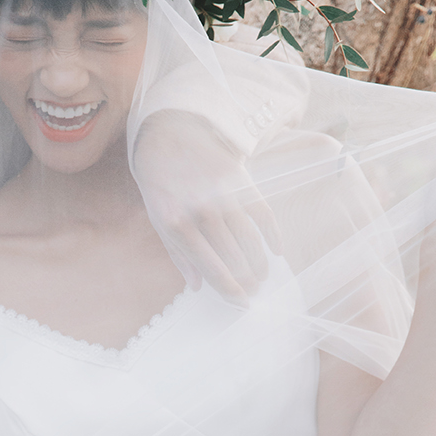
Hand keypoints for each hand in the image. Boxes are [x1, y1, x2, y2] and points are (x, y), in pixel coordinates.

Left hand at [133, 109, 280, 302]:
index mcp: (178, 226)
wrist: (171, 133)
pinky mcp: (241, 181)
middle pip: (235, 258)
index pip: (212, 269)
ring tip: (263, 276)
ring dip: (260, 263)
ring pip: (251, 240)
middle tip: (254, 291)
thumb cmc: (161, 183)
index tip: (241, 303)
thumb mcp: (159, 220)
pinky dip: (272, 235)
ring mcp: (224, 196)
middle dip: (247, 281)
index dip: (230, 290)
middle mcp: (203, 213)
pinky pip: (263, 214)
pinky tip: (276, 250)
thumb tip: (198, 286)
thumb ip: (178, 255)